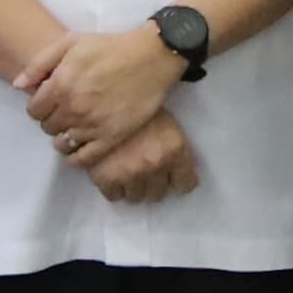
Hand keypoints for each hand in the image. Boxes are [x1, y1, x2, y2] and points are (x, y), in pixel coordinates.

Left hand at [19, 25, 187, 165]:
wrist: (152, 57)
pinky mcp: (111, 137)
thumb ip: (40, 63)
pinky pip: (84, 158)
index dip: (40, 106)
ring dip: (63, 136)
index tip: (51, 101)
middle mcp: (73, 108)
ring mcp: (92, 125)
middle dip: (52, 119)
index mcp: (61, 85)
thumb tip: (18, 86)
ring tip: (74, 126)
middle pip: (47, 127)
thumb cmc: (110, 47)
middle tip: (65, 111)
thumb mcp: (72, 42)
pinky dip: (76, 157)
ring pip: (62, 143)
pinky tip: (79, 147)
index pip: (34, 110)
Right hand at [81, 107, 201, 202]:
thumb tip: (174, 169)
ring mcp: (131, 173)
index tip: (173, 179)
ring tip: (127, 173)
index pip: (186, 184)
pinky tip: (112, 175)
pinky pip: (113, 196)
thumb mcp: (166, 122)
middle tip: (145, 173)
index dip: (179, 181)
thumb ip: (173, 148)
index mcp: (175, 150)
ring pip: (136, 198)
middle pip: (158, 194)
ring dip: (133, 188)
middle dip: (153, 185)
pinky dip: (113, 188)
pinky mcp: (106, 177)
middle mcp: (156, 165)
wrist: (106, 95)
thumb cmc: (140, 105)